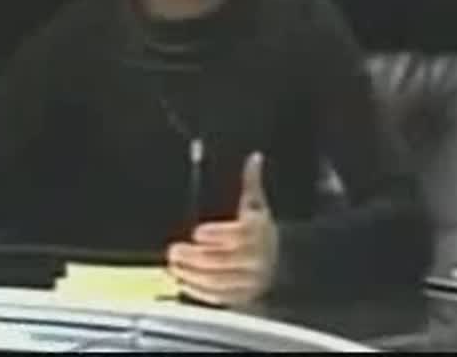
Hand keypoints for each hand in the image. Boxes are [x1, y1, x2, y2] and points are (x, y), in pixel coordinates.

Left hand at [166, 151, 279, 306]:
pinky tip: (183, 281)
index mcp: (260, 232)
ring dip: (192, 274)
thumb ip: (251, 183)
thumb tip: (254, 158)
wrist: (282, 262)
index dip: (217, 234)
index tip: (197, 232)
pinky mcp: (241, 297)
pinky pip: (218, 297)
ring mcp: (250, 280)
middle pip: (223, 259)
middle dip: (195, 257)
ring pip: (218, 280)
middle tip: (175, 251)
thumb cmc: (261, 231)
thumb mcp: (257, 206)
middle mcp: (257, 257)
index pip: (239, 234)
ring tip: (174, 266)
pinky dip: (198, 290)